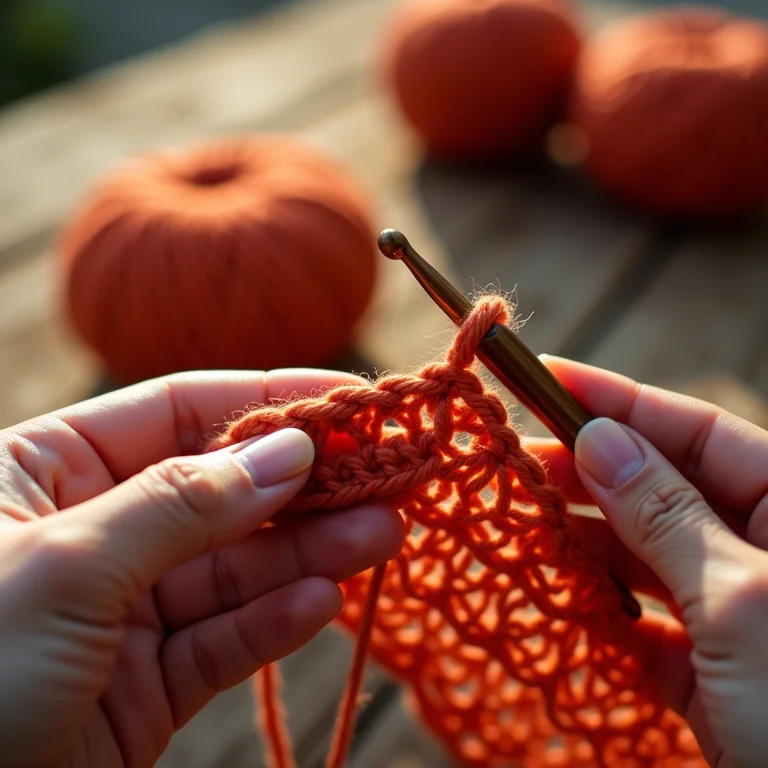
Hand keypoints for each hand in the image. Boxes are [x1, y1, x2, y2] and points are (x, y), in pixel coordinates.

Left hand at [0, 370, 403, 767]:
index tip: (348, 401)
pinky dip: (274, 622)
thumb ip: (185, 503)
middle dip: (306, 485)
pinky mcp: (143, 684)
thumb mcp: (67, 564)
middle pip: (222, 491)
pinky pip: (221, 642)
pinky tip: (325, 601)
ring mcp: (122, 610)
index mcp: (46, 471)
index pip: (177, 412)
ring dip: (311, 553)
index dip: (267, 402)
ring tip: (383, 535)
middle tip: (388, 472)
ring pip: (234, 568)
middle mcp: (92, 531)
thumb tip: (289, 449)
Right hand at [529, 356, 767, 767]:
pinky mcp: (711, 670)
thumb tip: (599, 437)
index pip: (698, 432)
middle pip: (663, 487)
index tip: (547, 376)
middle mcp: (765, 550)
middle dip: (590, 470)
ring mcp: (734, 610)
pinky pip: (644, 621)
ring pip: (647, 552)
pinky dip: (601, 609)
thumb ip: (665, 514)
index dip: (620, 400)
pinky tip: (558, 592)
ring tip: (522, 516)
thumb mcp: (739, 599)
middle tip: (515, 453)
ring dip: (585, 538)